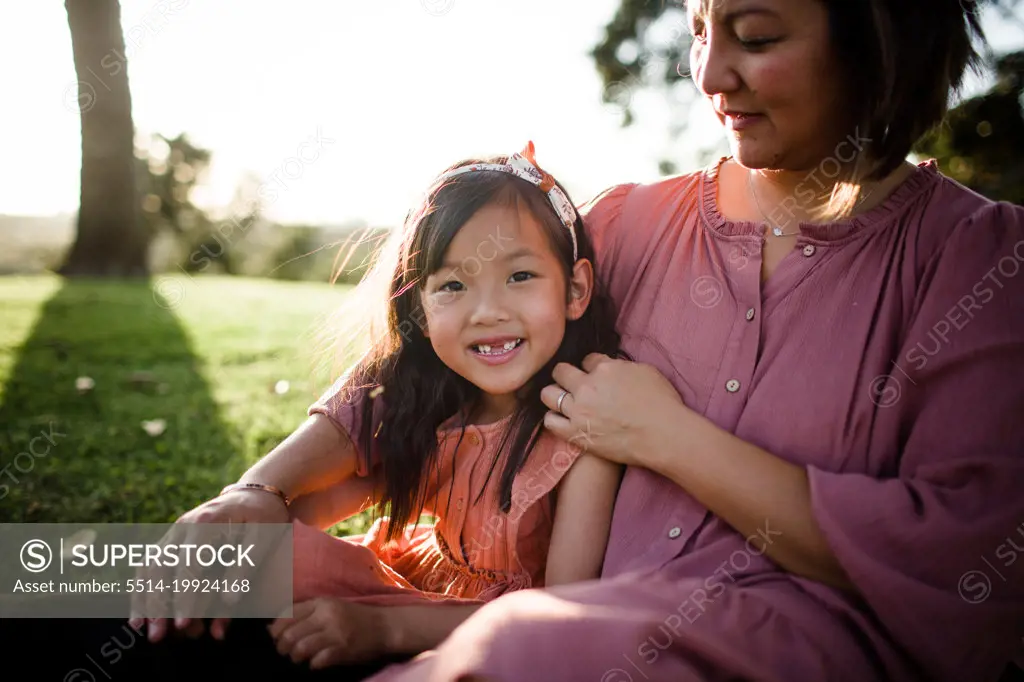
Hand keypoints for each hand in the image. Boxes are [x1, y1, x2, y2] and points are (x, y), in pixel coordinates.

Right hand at [131, 488, 290, 642]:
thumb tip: (228, 600)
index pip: (188, 566)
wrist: (255, 494)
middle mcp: (183, 526)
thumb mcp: (264, 537)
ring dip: (143, 599)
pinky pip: (150, 565)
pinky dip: (142, 588)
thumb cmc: (263, 517)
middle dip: (156, 604)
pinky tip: (140, 612)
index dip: (184, 597)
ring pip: (148, 566)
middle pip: (160, 567)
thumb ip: (245, 566)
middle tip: (158, 636)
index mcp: (207, 524)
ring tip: (141, 629)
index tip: (182, 624)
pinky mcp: (173, 540)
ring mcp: (175, 532)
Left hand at [268, 597, 390, 668]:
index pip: (288, 615)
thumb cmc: (354, 617)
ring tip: (298, 658)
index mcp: (321, 602)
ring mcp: (335, 632)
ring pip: (301, 647)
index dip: (276, 629)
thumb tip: (274, 626)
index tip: (276, 637)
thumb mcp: (331, 607)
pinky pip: (318, 660)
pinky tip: (315, 663)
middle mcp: (326, 615)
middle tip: (285, 652)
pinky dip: (312, 664)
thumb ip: (306, 612)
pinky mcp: (343, 649)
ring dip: (295, 656)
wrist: (384, 626)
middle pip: (291, 633)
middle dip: (283, 646)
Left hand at [540, 353, 686, 468]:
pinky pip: (550, 421)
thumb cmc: (661, 403)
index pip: (587, 359)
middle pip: (560, 371)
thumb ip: (621, 366)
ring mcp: (578, 410)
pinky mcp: (575, 433)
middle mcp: (586, 387)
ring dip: (554, 394)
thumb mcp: (645, 371)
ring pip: (548, 394)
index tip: (595, 374)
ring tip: (563, 400)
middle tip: (572, 383)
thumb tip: (611, 367)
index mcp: (604, 369)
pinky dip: (553, 418)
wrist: (663, 435)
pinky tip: (563, 419)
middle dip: (565, 375)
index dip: (591, 367)